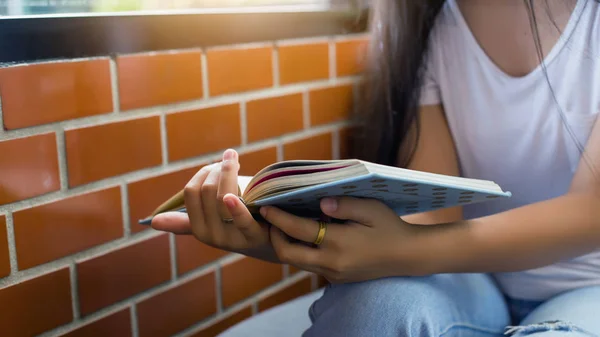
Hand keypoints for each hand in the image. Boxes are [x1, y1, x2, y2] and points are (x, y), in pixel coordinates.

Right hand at [151, 149, 277, 261]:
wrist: (275, 240)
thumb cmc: (242, 222)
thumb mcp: (213, 221)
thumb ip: (186, 220)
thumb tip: (153, 222)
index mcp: (198, 228)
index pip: (191, 192)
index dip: (203, 173)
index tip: (216, 165)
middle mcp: (210, 235)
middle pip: (206, 191)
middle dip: (218, 169)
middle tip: (231, 160)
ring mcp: (231, 238)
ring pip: (222, 197)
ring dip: (229, 172)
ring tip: (236, 162)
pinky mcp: (253, 237)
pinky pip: (240, 220)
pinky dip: (235, 206)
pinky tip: (232, 195)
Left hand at [260, 197, 432, 282]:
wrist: (407, 256)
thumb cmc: (390, 227)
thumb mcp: (370, 209)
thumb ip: (344, 205)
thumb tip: (319, 202)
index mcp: (338, 243)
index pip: (297, 230)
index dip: (278, 217)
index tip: (266, 206)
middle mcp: (331, 262)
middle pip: (288, 254)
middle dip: (275, 236)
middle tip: (272, 219)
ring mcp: (333, 274)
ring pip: (296, 263)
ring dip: (286, 245)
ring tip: (284, 225)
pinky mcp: (336, 278)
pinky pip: (310, 265)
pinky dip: (301, 251)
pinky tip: (305, 236)